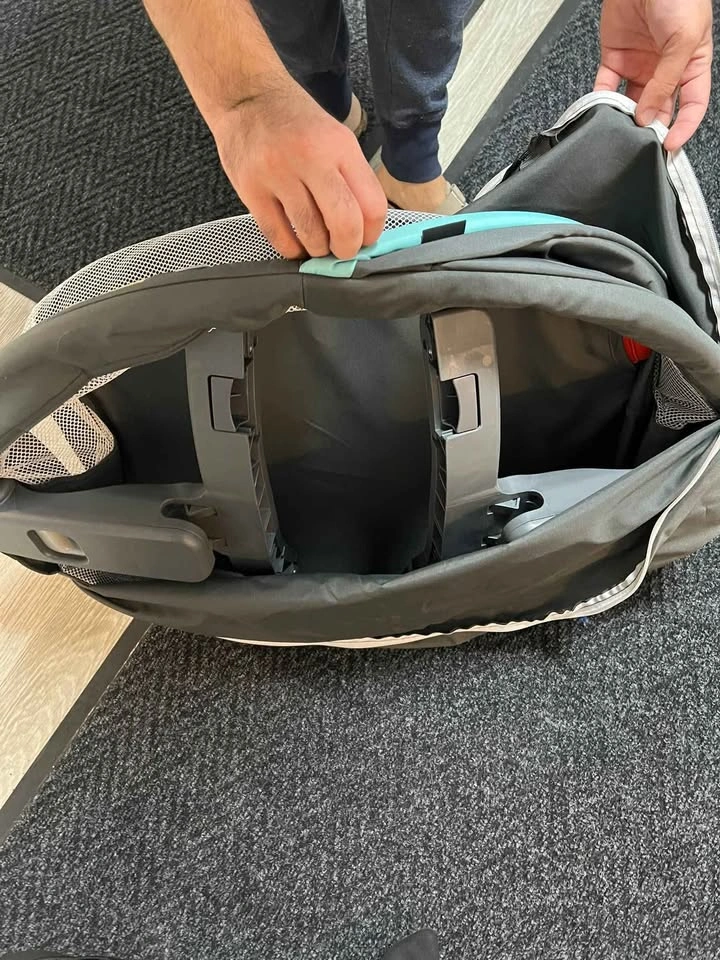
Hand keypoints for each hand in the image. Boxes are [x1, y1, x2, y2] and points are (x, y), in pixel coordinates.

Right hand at [210, 79, 386, 259]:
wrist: (244, 95)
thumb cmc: (293, 121)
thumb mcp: (333, 137)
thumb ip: (351, 179)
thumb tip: (364, 229)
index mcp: (339, 145)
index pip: (372, 204)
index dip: (372, 233)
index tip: (365, 239)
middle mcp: (310, 157)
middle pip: (344, 223)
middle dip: (347, 248)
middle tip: (342, 251)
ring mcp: (277, 174)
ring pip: (311, 234)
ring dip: (318, 249)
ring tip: (317, 243)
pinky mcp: (251, 189)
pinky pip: (278, 236)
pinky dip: (292, 249)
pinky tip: (295, 243)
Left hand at [595, 0, 712, 150]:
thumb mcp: (683, 40)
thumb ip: (667, 80)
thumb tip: (649, 115)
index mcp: (692, 64)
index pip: (692, 105)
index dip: (683, 127)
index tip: (669, 146)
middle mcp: (666, 68)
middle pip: (659, 108)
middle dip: (651, 127)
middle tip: (642, 142)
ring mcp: (640, 65)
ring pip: (631, 102)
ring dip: (625, 117)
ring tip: (621, 129)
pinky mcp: (615, 58)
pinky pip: (606, 86)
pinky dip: (601, 100)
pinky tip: (600, 111)